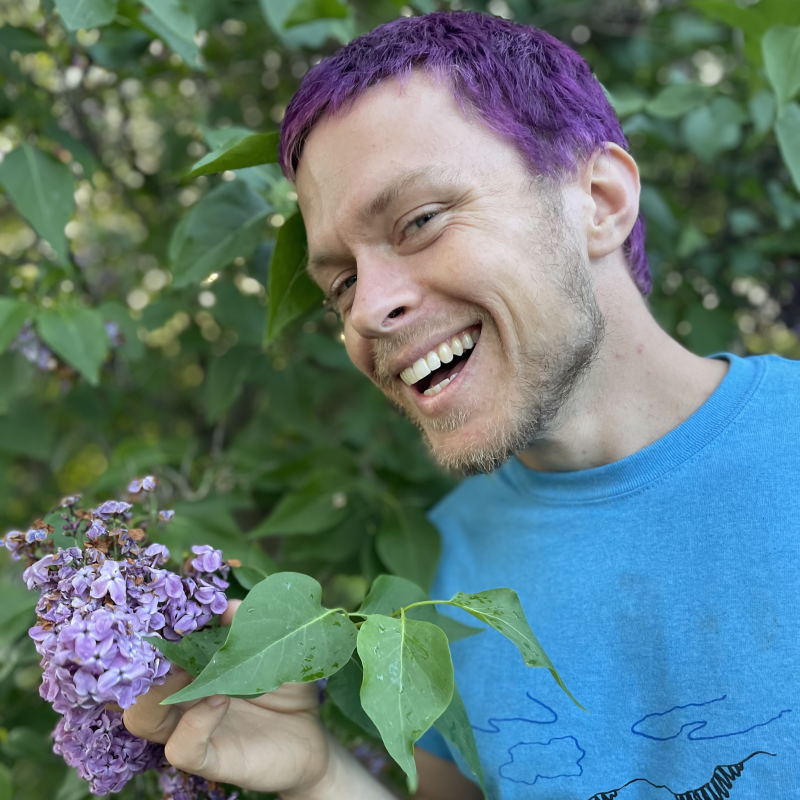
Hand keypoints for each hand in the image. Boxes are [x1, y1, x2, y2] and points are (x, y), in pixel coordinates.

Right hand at [123, 599, 330, 795]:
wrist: (312, 733)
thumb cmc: (286, 686)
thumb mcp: (273, 646)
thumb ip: (249, 623)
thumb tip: (225, 605)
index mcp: (192, 669)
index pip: (154, 653)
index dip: (154, 633)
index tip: (168, 610)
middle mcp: (184, 701)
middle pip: (135, 685)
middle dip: (144, 661)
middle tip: (168, 641)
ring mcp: (193, 731)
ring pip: (143, 719)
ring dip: (157, 691)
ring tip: (188, 671)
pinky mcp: (212, 759)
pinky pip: (182, 749)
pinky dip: (194, 723)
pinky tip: (219, 699)